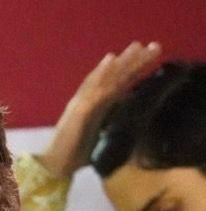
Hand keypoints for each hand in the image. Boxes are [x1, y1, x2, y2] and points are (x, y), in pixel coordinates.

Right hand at [38, 42, 161, 177]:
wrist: (56, 165)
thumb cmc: (79, 154)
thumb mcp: (106, 138)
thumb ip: (118, 126)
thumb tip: (140, 121)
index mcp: (100, 106)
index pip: (121, 83)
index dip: (137, 68)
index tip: (155, 54)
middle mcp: (92, 99)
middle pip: (115, 76)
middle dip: (134, 60)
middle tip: (154, 45)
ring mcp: (84, 102)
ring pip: (105, 77)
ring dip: (121, 61)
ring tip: (136, 46)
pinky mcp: (79, 110)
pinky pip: (92, 89)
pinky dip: (101, 73)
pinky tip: (110, 60)